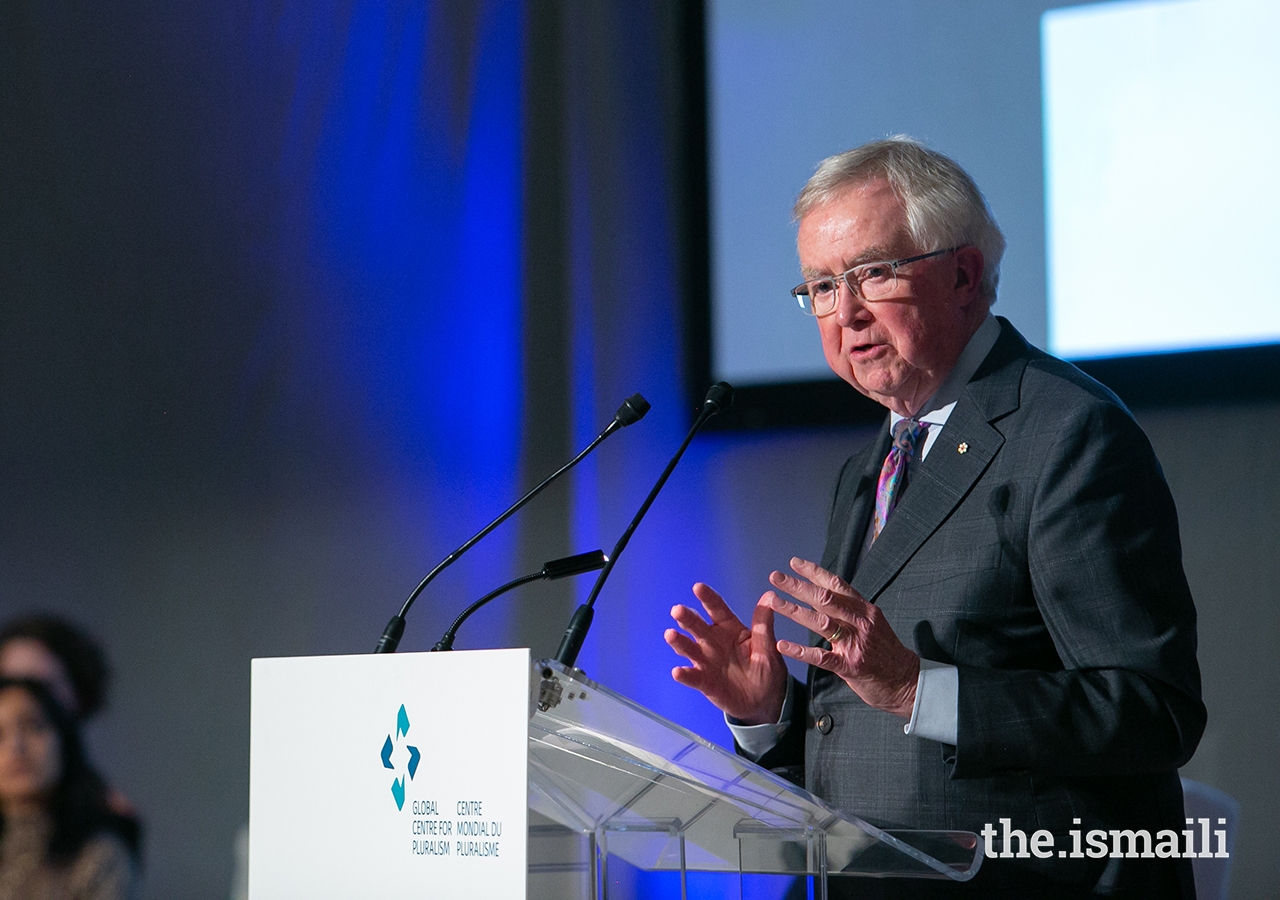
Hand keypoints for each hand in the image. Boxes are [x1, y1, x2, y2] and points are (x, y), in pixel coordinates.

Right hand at [665, 583, 788, 724]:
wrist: (764, 700)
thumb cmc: (766, 669)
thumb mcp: (768, 647)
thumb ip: (764, 625)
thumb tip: (770, 596)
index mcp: (729, 629)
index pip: (717, 610)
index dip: (707, 598)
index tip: (698, 587)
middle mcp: (713, 642)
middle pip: (697, 626)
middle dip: (687, 618)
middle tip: (677, 610)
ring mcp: (706, 661)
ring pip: (689, 648)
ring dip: (679, 642)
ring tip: (670, 635)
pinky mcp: (704, 682)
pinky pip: (692, 677)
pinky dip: (684, 674)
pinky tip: (678, 671)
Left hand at [765, 557, 919, 718]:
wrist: (906, 681)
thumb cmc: (886, 651)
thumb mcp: (873, 623)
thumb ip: (851, 610)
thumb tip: (825, 593)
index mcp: (864, 609)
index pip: (836, 584)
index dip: (814, 572)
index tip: (794, 562)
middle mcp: (860, 622)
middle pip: (825, 598)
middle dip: (798, 586)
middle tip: (776, 577)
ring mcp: (855, 643)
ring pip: (821, 622)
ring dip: (794, 610)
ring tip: (774, 601)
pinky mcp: (850, 666)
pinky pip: (821, 657)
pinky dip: (800, 650)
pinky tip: (783, 645)